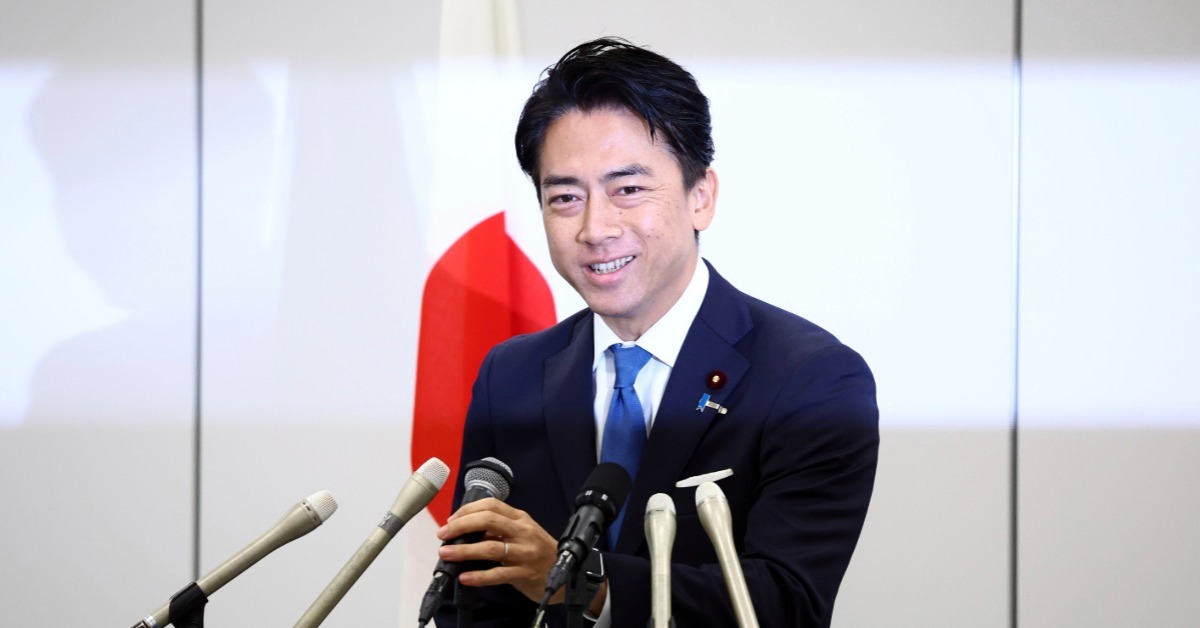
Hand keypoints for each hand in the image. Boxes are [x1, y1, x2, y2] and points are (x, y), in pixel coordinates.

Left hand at [436, 497, 561, 603]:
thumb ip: (498, 530)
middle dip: (461, 526)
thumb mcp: (522, 533)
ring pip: (490, 548)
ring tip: (446, 553)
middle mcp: (523, 532)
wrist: (564, 573)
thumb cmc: (538, 552)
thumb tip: (466, 530)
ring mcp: (524, 553)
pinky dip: (479, 576)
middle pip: (488, 521)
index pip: (491, 505)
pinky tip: (465, 577)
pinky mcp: (524, 573)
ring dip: (464, 550)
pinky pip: (497, 574)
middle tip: (443, 534)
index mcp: (520, 518)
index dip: (467, 511)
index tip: (451, 520)